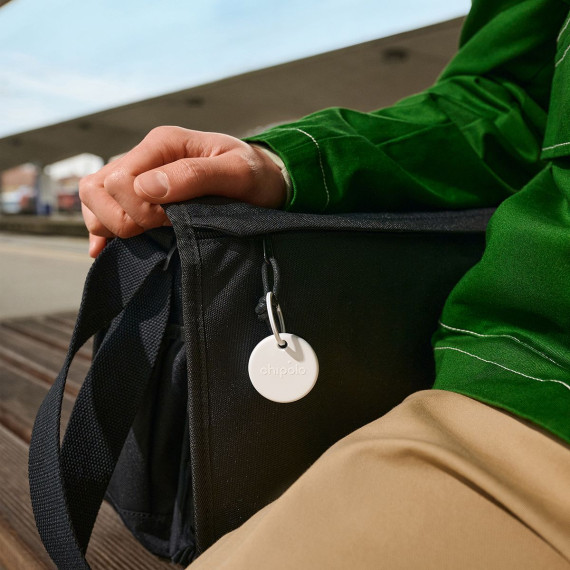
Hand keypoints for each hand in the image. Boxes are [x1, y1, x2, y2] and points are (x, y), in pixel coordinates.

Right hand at [80, 126, 286, 256]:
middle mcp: (145, 155)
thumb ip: (195, 175)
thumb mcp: (238, 173)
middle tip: (161, 226)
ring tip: (145, 233)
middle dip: (124, 218)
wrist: (264, 182)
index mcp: (164, 143)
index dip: (140, 210)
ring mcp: (139, 175)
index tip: (170, 219)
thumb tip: (147, 189)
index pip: (120, 180)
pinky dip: (102, 230)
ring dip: (110, 224)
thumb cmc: (255, 176)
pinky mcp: (138, 195)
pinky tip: (113, 248)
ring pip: (93, 198)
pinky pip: (101, 209)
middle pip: (97, 189)